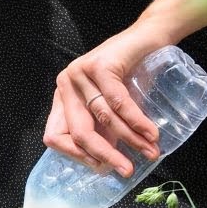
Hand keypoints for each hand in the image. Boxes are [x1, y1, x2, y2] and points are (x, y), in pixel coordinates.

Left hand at [44, 23, 172, 174]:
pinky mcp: (99, 65)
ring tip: (150, 152)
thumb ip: (103, 130)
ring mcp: (79, 73)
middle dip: (105, 156)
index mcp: (62, 98)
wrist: (149, 37)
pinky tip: (151, 134)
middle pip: (78, 133)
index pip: (55, 136)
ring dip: (130, 140)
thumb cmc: (131, 74)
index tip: (102, 167)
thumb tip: (107, 167)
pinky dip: (137, 122)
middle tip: (127, 170)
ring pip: (103, 120)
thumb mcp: (110, 106)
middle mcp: (65, 84)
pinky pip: (118, 104)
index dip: (77, 156)